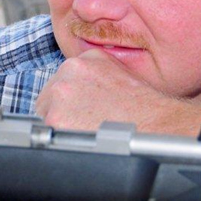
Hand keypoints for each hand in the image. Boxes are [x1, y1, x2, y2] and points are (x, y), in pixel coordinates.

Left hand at [35, 49, 181, 131]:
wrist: (155, 122)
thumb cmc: (142, 106)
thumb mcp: (117, 73)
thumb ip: (92, 76)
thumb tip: (80, 88)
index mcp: (82, 60)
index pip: (60, 83)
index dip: (67, 102)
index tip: (76, 112)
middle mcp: (67, 72)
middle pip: (48, 97)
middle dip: (60, 112)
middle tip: (82, 126)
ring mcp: (59, 94)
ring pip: (45, 114)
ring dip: (58, 126)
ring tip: (84, 133)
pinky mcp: (56, 117)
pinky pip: (47, 132)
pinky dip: (58, 139)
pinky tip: (79, 140)